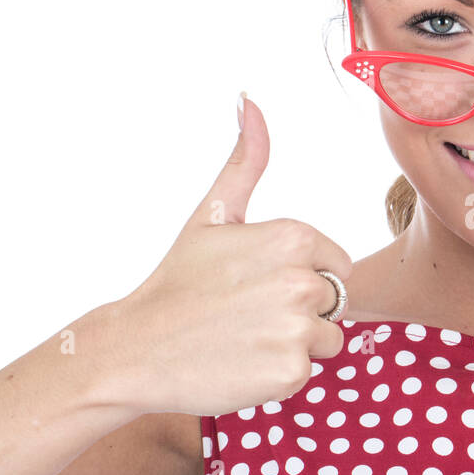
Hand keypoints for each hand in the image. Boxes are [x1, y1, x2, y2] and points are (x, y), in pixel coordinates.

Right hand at [108, 94, 351, 416]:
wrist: (135, 348)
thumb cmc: (179, 280)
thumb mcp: (213, 214)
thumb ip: (246, 160)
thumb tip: (251, 99)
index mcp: (295, 238)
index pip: (338, 268)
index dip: (303, 279)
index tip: (258, 284)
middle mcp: (303, 279)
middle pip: (335, 304)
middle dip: (300, 312)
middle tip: (247, 315)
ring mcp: (297, 327)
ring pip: (326, 341)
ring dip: (293, 344)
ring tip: (244, 338)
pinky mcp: (291, 371)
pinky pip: (306, 372)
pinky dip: (278, 375)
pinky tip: (240, 363)